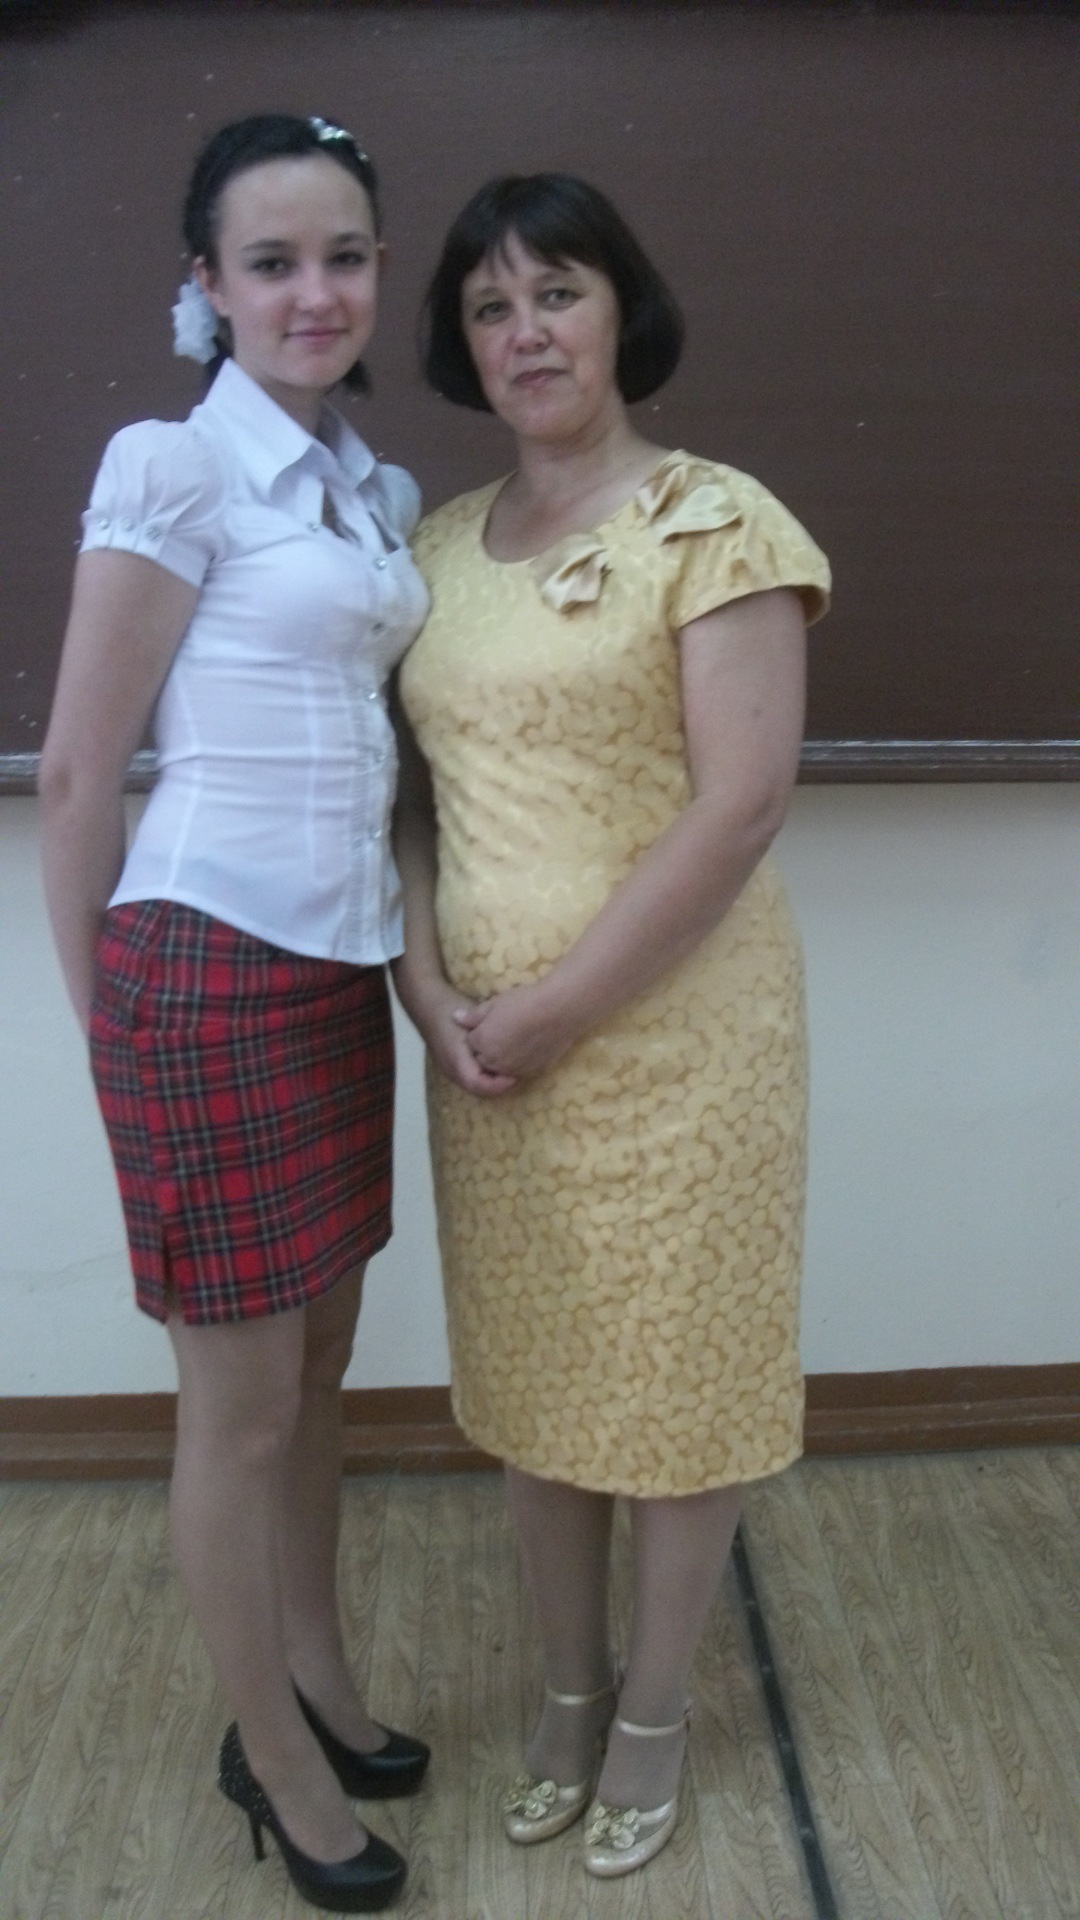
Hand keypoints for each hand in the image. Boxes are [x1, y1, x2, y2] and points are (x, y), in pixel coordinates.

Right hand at [413, 977, 517, 1097]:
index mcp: (456, 1060)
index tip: (514, 1076)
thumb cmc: (449, 1009)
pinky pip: (471, 1078)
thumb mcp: (471, 1017)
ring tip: (510, 1072)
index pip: (477, 1084)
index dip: (497, 1085)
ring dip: (492, 1083)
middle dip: (498, 1087)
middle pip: (477, 1090)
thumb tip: (508, 1040)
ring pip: (474, 1086)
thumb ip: (486, 1030)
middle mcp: (451, 1069)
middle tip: (517, 1076)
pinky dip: (485, 1077)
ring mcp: (450, 1069)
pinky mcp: (452, 1065)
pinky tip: (498, 1066)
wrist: (426, 1004)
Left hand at [453, 981, 579, 1080]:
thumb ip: (473, 1016)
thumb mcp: (494, 1003)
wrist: (558, 1011)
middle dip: (487, 1049)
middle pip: (484, 1060)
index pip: (471, 1043)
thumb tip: (455, 1018)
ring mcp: (515, 1069)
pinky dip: (520, 1063)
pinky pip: (520, 1072)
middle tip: (502, 1032)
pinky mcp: (533, 1072)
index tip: (490, 1023)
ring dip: (503, 1059)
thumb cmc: (523, 1002)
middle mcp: (495, 1061)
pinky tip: (529, 1048)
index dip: (479, 1032)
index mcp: (482, 1043)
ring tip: (516, 1040)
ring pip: (502, 1069)